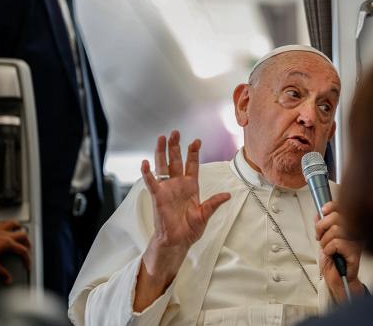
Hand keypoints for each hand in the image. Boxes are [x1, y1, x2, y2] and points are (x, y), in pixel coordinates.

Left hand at [0, 220, 30, 284]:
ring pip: (15, 224)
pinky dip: (8, 224)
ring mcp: (1, 229)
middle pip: (24, 236)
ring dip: (19, 228)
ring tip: (20, 232)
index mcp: (8, 244)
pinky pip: (4, 222)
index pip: (23, 251)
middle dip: (27, 242)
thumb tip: (8, 279)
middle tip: (26, 247)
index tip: (27, 264)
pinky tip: (7, 226)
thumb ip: (2, 272)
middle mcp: (7, 235)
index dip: (27, 258)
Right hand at [134, 130, 229, 310]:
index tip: (196, 141)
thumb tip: (227, 195)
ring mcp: (167, 189)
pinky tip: (145, 163)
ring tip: (161, 138)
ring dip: (161, 152)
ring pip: (163, 166)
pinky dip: (148, 173)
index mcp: (191, 186)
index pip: (192, 165)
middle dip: (176, 146)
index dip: (193, 152)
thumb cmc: (190, 229)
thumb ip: (214, 203)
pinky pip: (151, 182)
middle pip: (176, 160)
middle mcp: (178, 184)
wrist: (177, 241)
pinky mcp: (157, 197)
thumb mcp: (205, 215)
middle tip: (175, 132)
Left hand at [315, 201, 363, 302]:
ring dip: (324, 241)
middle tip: (319, 237)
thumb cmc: (333, 259)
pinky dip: (328, 249)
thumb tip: (317, 215)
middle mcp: (355, 231)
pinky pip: (336, 243)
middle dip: (321, 227)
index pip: (342, 207)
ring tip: (327, 248)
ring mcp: (356, 241)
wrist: (337, 278)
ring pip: (335, 231)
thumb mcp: (324, 238)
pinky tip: (331, 254)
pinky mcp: (354, 252)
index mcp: (349, 225)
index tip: (323, 212)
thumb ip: (322, 226)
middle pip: (336, 217)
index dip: (330, 207)